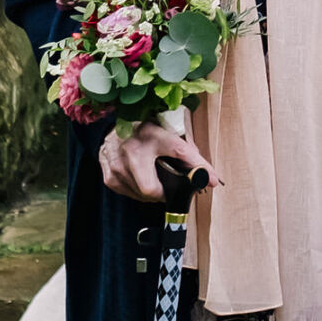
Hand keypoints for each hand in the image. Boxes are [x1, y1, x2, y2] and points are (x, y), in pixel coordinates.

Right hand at [98, 120, 215, 202]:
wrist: (113, 126)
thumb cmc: (146, 127)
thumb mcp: (167, 128)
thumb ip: (186, 147)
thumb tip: (206, 172)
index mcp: (153, 134)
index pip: (181, 152)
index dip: (198, 167)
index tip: (211, 179)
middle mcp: (133, 150)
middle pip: (151, 188)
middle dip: (165, 192)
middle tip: (171, 188)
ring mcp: (118, 165)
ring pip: (142, 194)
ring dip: (153, 193)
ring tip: (156, 180)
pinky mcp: (110, 176)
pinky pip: (129, 194)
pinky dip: (138, 192)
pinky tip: (142, 180)